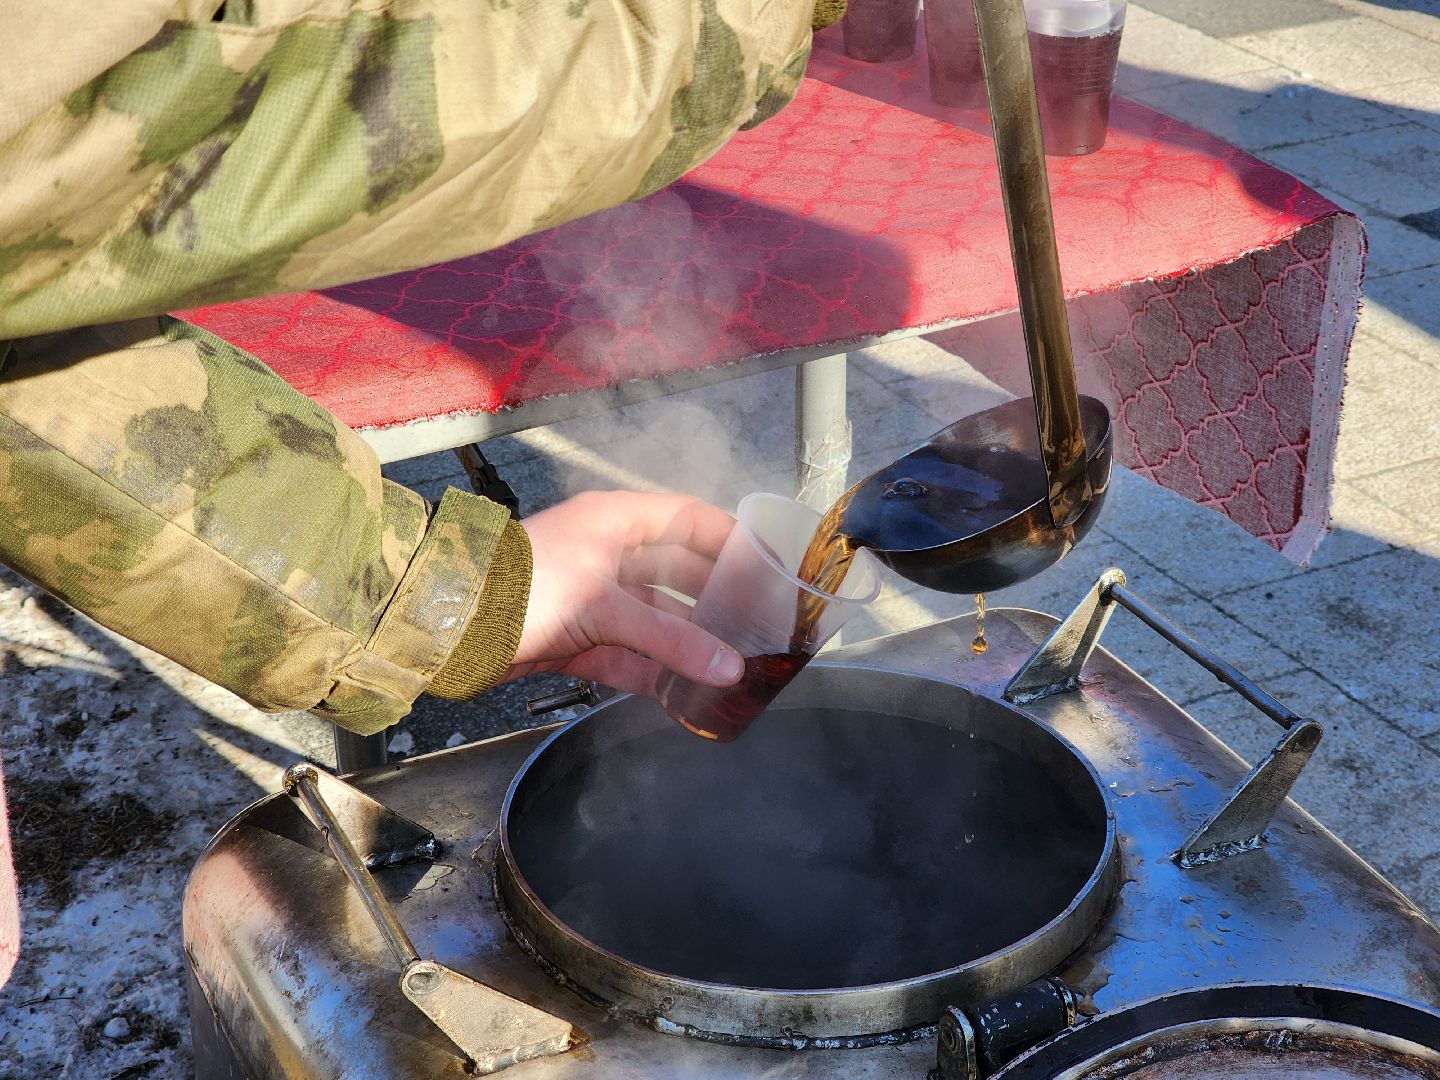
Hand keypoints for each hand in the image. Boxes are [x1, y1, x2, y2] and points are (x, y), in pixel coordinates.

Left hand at [505, 491, 743, 696]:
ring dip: (685, 642)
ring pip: (653, 618)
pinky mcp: (574, 638)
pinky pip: (626, 654)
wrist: (447, 628)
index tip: (766, 565)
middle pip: (676, 572)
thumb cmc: (522, 590)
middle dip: (713, 598)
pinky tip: (683, 692)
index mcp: (614, 521)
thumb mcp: (605, 608)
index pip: (687, 519)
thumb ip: (670, 641)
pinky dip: (652, 672)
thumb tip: (730, 668)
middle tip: (756, 623)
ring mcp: (590, 597)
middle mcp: (606, 553)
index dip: (728, 539)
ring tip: (729, 664)